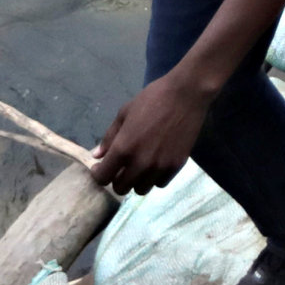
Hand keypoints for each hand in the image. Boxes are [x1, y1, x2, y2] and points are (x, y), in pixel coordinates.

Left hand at [91, 73, 211, 196]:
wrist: (186, 94)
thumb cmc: (152, 99)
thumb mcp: (124, 113)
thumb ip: (109, 137)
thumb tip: (98, 156)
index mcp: (123, 149)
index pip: (103, 178)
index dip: (98, 174)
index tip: (101, 167)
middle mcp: (140, 163)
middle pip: (120, 188)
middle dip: (116, 179)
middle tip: (121, 167)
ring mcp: (159, 167)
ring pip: (141, 189)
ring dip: (136, 180)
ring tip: (140, 166)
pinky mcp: (176, 167)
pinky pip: (160, 183)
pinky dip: (155, 177)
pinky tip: (156, 163)